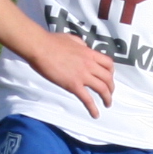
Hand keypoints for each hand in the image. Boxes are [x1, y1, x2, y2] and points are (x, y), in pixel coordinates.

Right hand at [0, 0, 112, 114]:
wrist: (41, 47)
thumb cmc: (52, 41)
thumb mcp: (72, 39)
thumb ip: (81, 45)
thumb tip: (83, 48)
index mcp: (89, 53)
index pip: (108, 64)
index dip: (111, 72)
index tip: (109, 78)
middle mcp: (90, 64)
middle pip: (108, 78)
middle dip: (111, 88)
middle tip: (109, 94)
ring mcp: (82, 75)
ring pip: (102, 89)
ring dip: (107, 98)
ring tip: (107, 104)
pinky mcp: (73, 85)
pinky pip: (87, 99)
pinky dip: (93, 108)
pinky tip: (95, 114)